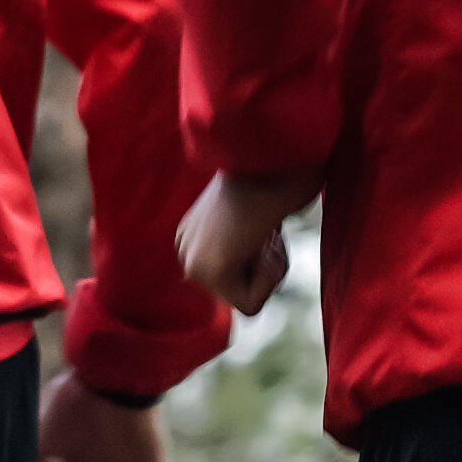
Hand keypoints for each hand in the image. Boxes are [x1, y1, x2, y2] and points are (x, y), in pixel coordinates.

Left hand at [177, 173, 306, 315]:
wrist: (274, 156)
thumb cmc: (277, 177)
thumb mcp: (257, 213)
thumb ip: (248, 240)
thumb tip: (256, 259)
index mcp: (192, 234)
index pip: (236, 281)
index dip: (264, 261)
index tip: (262, 225)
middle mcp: (185, 249)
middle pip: (240, 296)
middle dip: (266, 269)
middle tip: (265, 229)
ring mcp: (191, 260)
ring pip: (248, 302)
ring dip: (270, 270)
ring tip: (264, 230)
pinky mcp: (206, 269)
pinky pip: (249, 305)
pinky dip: (270, 277)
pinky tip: (263, 242)